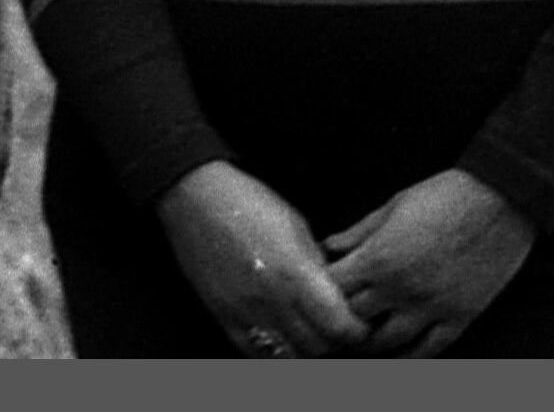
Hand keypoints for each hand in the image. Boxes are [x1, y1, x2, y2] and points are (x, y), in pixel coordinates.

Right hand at [156, 161, 368, 358]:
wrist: (195, 196)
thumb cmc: (248, 201)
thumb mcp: (297, 226)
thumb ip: (318, 266)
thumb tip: (336, 293)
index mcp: (296, 272)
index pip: (340, 327)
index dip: (357, 331)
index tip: (359, 324)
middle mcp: (272, 299)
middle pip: (319, 348)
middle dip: (335, 342)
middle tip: (337, 330)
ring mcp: (245, 312)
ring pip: (289, 357)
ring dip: (306, 351)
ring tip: (311, 335)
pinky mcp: (223, 316)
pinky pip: (255, 354)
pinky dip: (275, 353)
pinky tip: (282, 339)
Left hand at [322, 168, 536, 356]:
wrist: (499, 200)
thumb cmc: (444, 195)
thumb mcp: (392, 206)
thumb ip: (358, 232)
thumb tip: (329, 246)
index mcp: (379, 257)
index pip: (333, 289)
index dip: (323, 290)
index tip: (323, 288)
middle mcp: (400, 288)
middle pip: (354, 319)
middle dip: (342, 317)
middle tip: (337, 316)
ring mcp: (431, 307)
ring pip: (387, 343)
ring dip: (369, 342)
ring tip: (361, 338)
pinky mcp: (460, 317)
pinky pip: (429, 350)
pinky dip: (409, 356)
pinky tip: (398, 353)